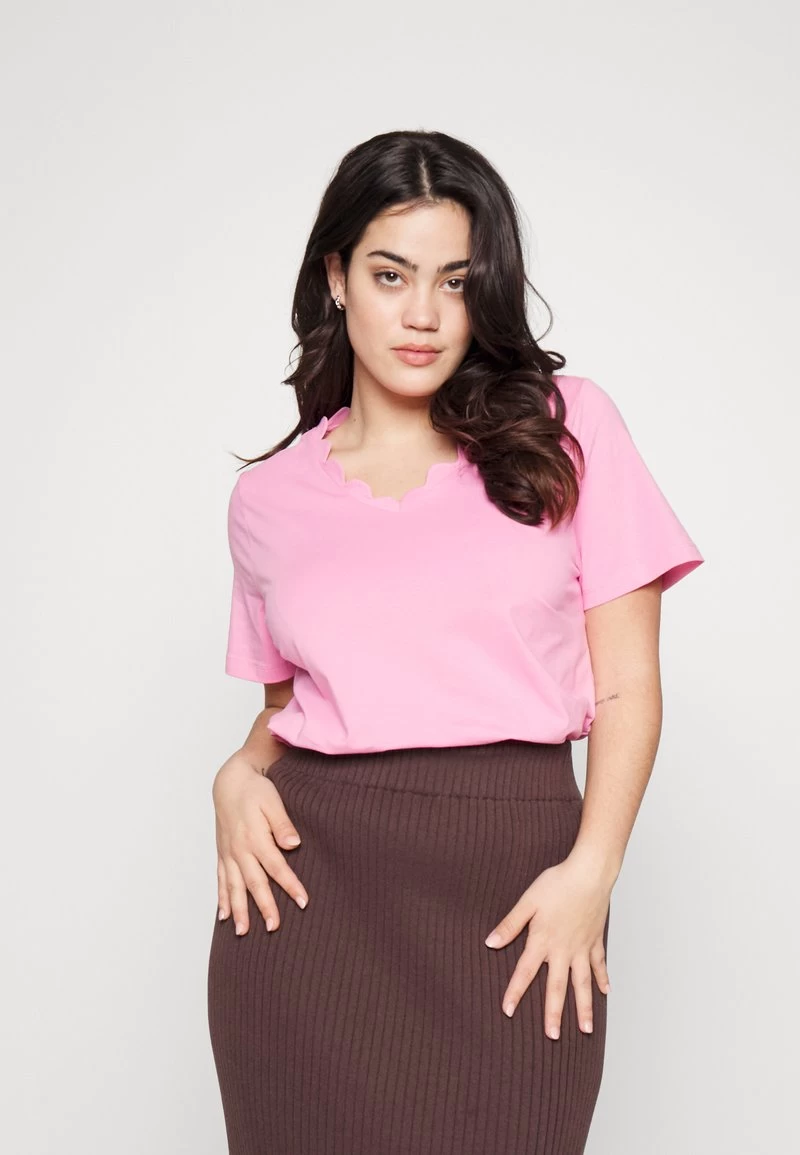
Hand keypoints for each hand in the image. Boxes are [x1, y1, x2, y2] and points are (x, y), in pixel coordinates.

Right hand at [212, 749, 308, 935]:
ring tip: (244, 932)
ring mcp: (228, 853)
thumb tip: (293, 844)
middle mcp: (239, 850)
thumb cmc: (254, 790)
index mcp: (255, 838)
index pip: (276, 867)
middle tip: (273, 928)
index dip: (290, 885)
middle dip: (264, 907)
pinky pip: (221, 880)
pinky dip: (222, 898)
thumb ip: (282, 824)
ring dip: (239, 910)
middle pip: (254, 883)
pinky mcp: (222, 853)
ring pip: (234, 887)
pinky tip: (223, 916)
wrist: (229, 782)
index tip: (303, 902)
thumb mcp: (272, 801)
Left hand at [484, 855, 611, 1037]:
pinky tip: (605, 993)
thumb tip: (490, 943)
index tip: (507, 1012)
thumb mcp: (528, 902)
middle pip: (557, 987)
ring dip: (583, 1007)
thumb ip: (510, 925)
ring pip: (582, 983)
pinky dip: (602, 978)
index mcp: (543, 941)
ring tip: (585, 1029)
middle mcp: (563, 950)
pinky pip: (599, 964)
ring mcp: (582, 947)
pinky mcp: (595, 939)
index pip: (525, 972)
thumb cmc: (557, 883)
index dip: (515, 992)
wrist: (590, 874)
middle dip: (553, 1013)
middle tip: (552, 1037)